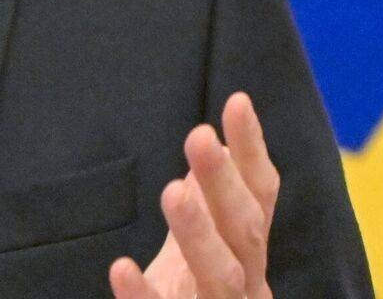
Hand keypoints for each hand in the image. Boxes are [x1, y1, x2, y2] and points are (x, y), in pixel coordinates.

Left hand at [109, 93, 278, 298]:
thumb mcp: (204, 249)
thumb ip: (212, 204)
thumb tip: (215, 140)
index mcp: (250, 255)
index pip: (260, 196)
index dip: (252, 152)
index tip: (237, 101)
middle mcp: (245, 286)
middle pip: (245, 233)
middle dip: (225, 185)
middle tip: (198, 137)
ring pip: (220, 278)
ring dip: (199, 234)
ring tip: (174, 191)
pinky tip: (121, 268)